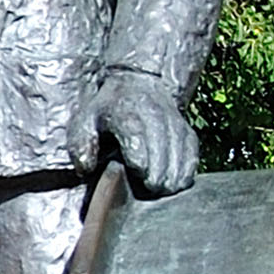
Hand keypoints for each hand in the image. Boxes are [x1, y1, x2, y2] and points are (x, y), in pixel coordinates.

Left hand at [92, 65, 196, 194]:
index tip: (135, 176)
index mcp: (127, 113)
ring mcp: (175, 122)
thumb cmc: (109, 109)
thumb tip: (85, 169)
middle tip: (149, 190)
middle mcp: (155, 115)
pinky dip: (186, 172)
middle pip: (162, 154)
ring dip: (173, 178)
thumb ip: (81, 145)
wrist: (138, 84)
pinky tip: (176, 182)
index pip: (138, 142)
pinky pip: (192, 155)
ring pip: (181, 156)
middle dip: (156, 178)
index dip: (139, 164)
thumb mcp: (86, 120)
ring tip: (162, 189)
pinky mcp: (187, 130)